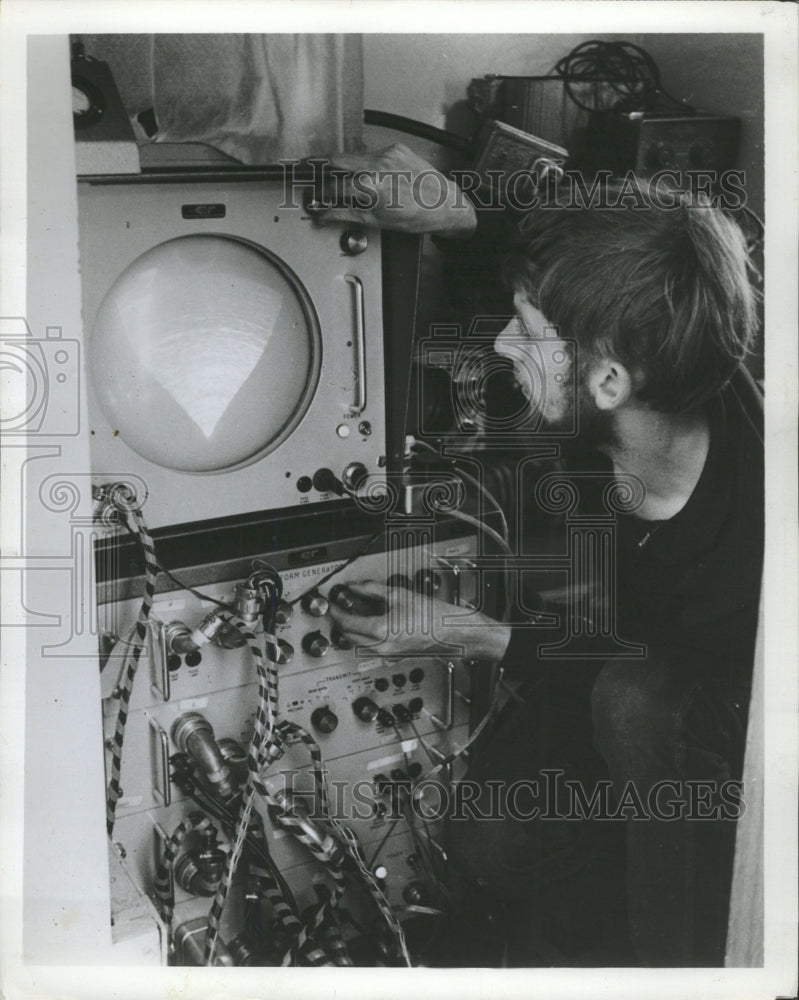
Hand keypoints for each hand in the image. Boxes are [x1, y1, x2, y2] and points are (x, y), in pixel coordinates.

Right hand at [309, 144, 476, 238]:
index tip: (314, 194)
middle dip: (321, 164)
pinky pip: (371, 152)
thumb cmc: (417, 216)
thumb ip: (346, 214)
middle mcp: (378, 164)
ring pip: (354, 155)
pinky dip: (364, 162)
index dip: (319, 191)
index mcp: (372, 186)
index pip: (334, 185)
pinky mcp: (396, 147)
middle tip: (310, 168)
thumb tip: (325, 215)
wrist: (445, 203)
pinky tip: (367, 171)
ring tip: (337, 173)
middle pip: (337, 158)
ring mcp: (388, 153)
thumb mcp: (377, 221)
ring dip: (343, 164)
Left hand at [326, 580, 509, 662]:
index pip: (346, 623)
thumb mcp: (399, 594)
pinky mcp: (393, 655)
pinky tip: (373, 621)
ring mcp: (387, 654)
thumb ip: (372, 590)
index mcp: (380, 632)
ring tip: (357, 612)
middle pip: (349, 636)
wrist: (454, 633)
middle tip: (341, 606)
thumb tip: (356, 587)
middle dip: (342, 621)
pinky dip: (367, 635)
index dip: (336, 611)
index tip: (333, 602)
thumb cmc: (434, 616)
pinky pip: (372, 646)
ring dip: (354, 629)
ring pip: (359, 644)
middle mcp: (381, 647)